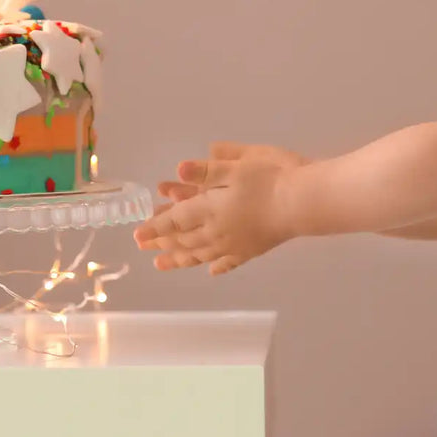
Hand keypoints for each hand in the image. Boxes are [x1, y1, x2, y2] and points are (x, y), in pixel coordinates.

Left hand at [135, 141, 306, 275]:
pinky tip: (210, 270)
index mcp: (209, 210)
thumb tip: (178, 169)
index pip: (175, 221)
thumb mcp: (237, 166)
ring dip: (179, 259)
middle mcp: (216, 233)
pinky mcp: (251, 251)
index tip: (137, 235)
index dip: (155, 228)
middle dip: (162, 244)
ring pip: (199, 255)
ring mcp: (233, 245)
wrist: (299, 203)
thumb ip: (207, 170)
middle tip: (144, 248)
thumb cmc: (268, 179)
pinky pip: (227, 263)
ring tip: (163, 265)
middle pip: (183, 241)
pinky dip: (215, 266)